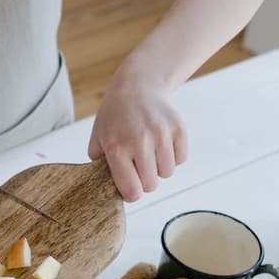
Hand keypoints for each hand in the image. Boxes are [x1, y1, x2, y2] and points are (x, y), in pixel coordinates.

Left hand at [88, 69, 187, 201]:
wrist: (137, 84)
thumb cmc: (115, 116)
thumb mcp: (97, 138)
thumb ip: (99, 166)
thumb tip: (107, 190)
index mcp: (116, 148)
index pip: (132, 191)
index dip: (132, 193)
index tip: (131, 187)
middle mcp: (139, 141)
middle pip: (152, 185)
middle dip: (145, 180)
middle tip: (139, 166)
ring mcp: (161, 134)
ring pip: (168, 173)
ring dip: (159, 167)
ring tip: (149, 151)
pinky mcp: (178, 128)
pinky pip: (181, 159)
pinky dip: (173, 156)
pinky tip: (161, 143)